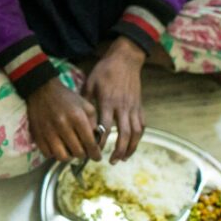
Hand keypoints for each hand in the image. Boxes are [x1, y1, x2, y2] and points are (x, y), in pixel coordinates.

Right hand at [27, 77, 100, 161]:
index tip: (96, 157)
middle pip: (78, 152)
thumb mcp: (85, 105)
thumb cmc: (67, 98)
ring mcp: (48, 131)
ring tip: (70, 151)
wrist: (42, 90)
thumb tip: (96, 140)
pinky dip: (54, 154)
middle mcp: (62, 125)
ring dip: (69, 157)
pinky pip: (48, 154)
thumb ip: (94, 123)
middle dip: (83, 154)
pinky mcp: (37, 135)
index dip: (95, 154)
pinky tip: (58, 147)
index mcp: (77, 117)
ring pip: (62, 157)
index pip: (90, 144)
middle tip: (83, 151)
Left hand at [85, 37, 145, 162]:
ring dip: (130, 148)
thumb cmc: (105, 71)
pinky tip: (132, 145)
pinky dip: (138, 138)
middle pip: (124, 134)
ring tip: (122, 158)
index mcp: (108, 101)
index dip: (101, 140)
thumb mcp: (90, 83)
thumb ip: (85, 101)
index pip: (105, 126)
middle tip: (110, 161)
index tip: (94, 150)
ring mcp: (133, 107)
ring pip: (136, 133)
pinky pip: (142, 125)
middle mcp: (123, 107)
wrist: (125, 59)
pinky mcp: (140, 106)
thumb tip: (78, 118)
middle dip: (118, 150)